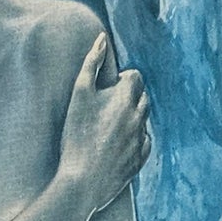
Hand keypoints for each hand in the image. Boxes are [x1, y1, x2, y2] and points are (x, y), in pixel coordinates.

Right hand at [58, 31, 150, 220]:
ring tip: (109, 130)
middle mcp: (140, 116)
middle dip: (129, 98)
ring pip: (143, 120)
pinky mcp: (139, 160)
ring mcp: (141, 139)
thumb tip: (102, 39)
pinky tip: (118, 145)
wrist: (81, 181)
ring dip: (132, 119)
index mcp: (127, 97)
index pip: (135, 77)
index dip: (120, 81)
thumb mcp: (78, 94)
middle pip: (142, 97)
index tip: (106, 92)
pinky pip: (144, 143)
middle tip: (106, 110)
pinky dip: (135, 140)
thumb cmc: (76, 136)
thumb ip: (91, 63)